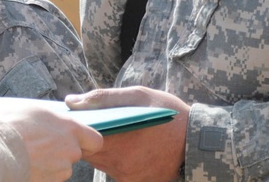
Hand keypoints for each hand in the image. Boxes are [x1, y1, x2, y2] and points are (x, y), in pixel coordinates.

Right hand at [2, 104, 103, 181]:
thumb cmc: (9, 124)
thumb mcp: (31, 109)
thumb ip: (50, 117)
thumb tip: (50, 118)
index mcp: (69, 128)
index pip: (95, 139)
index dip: (87, 141)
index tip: (75, 139)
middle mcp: (70, 149)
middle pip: (75, 154)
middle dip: (61, 152)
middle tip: (41, 145)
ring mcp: (61, 169)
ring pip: (60, 168)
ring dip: (49, 164)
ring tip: (28, 154)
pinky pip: (48, 178)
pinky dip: (40, 174)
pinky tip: (24, 165)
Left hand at [66, 86, 189, 181]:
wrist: (198, 142)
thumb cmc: (168, 114)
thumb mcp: (139, 96)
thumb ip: (102, 98)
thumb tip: (70, 101)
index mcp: (117, 141)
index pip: (80, 140)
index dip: (75, 128)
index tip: (75, 118)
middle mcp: (119, 165)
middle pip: (88, 153)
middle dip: (86, 138)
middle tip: (95, 122)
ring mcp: (128, 177)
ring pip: (101, 162)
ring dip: (102, 148)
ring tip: (116, 131)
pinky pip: (116, 170)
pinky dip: (115, 159)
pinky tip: (128, 145)